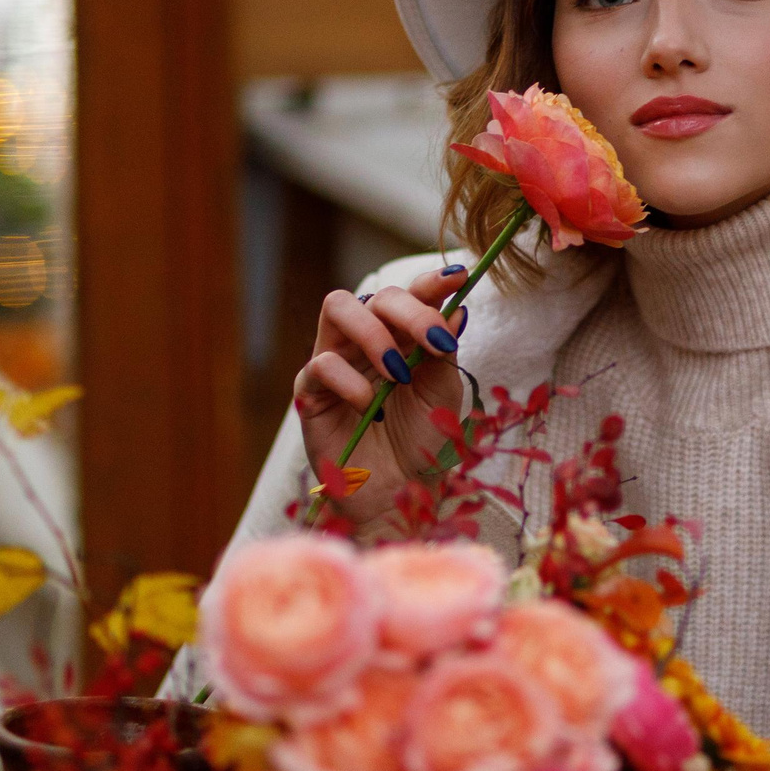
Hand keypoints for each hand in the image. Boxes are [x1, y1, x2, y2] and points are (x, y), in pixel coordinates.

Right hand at [293, 264, 470, 525]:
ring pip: (337, 307)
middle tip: (436, 343)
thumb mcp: (443, 391)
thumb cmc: (421, 440)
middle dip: (410, 311)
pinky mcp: (309, 392)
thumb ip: (444, 349)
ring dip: (374, 334)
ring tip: (398, 373)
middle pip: (376, 295)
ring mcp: (336, 362)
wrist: (400, 493)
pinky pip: (320, 365)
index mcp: (402, 337)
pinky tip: (368, 406)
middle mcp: (367, 341)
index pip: (411, 294)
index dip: (432, 281)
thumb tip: (458, 306)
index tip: (460, 277)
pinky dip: (349, 381)